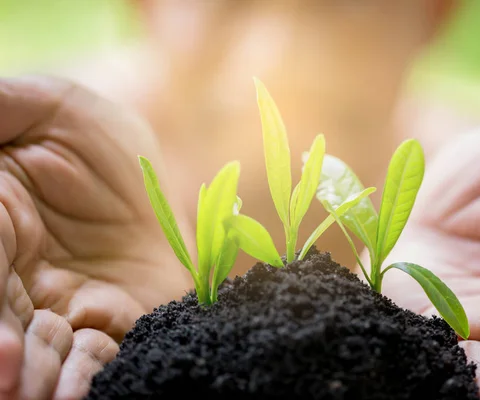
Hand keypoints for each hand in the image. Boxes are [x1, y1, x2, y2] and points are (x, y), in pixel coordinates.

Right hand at [0, 76, 193, 398]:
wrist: (156, 170)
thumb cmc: (92, 135)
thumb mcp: (48, 108)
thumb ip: (3, 109)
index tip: (4, 357)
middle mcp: (16, 275)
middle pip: (0, 323)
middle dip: (7, 361)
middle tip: (17, 386)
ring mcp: (61, 305)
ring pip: (39, 355)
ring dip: (40, 382)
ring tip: (50, 397)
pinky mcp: (109, 322)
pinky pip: (93, 358)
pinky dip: (84, 379)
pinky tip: (80, 393)